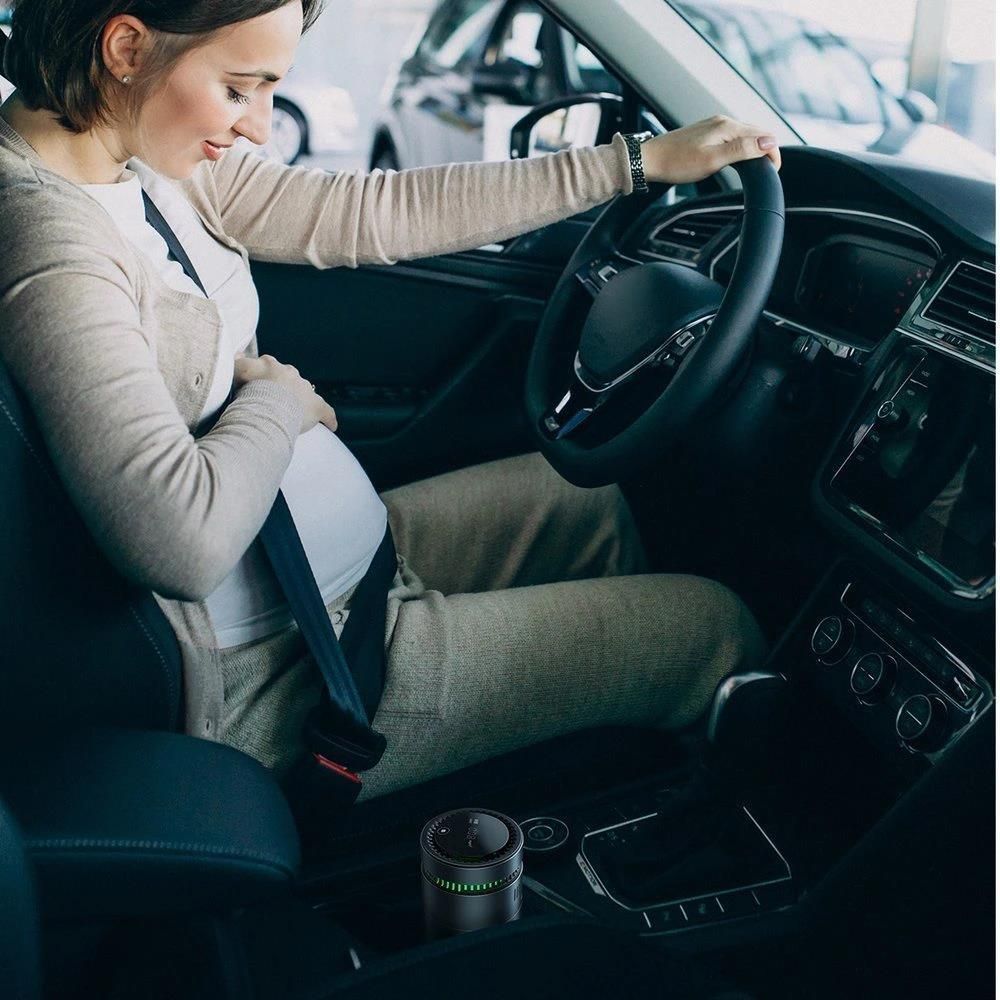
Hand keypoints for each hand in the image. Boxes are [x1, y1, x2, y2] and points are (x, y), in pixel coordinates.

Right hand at [233, 352, 337, 434]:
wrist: (266, 407)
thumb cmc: (249, 391)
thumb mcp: (238, 372)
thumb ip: (237, 362)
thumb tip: (237, 354)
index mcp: (270, 365)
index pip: (267, 365)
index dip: (263, 374)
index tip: (259, 383)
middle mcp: (290, 373)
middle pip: (288, 377)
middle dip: (284, 385)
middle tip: (276, 400)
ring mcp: (305, 390)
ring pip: (306, 392)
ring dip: (301, 401)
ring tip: (295, 413)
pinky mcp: (317, 407)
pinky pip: (326, 413)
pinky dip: (328, 419)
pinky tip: (331, 426)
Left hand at [639, 114, 781, 186]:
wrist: (649, 160)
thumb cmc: (676, 163)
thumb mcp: (713, 160)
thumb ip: (742, 150)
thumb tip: (769, 142)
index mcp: (727, 126)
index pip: (763, 134)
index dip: (773, 152)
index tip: (774, 170)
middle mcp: (723, 122)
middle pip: (756, 132)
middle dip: (767, 150)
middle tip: (769, 171)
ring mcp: (714, 126)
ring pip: (745, 134)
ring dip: (755, 148)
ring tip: (757, 167)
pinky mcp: (706, 133)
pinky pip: (732, 137)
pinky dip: (742, 147)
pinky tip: (738, 158)